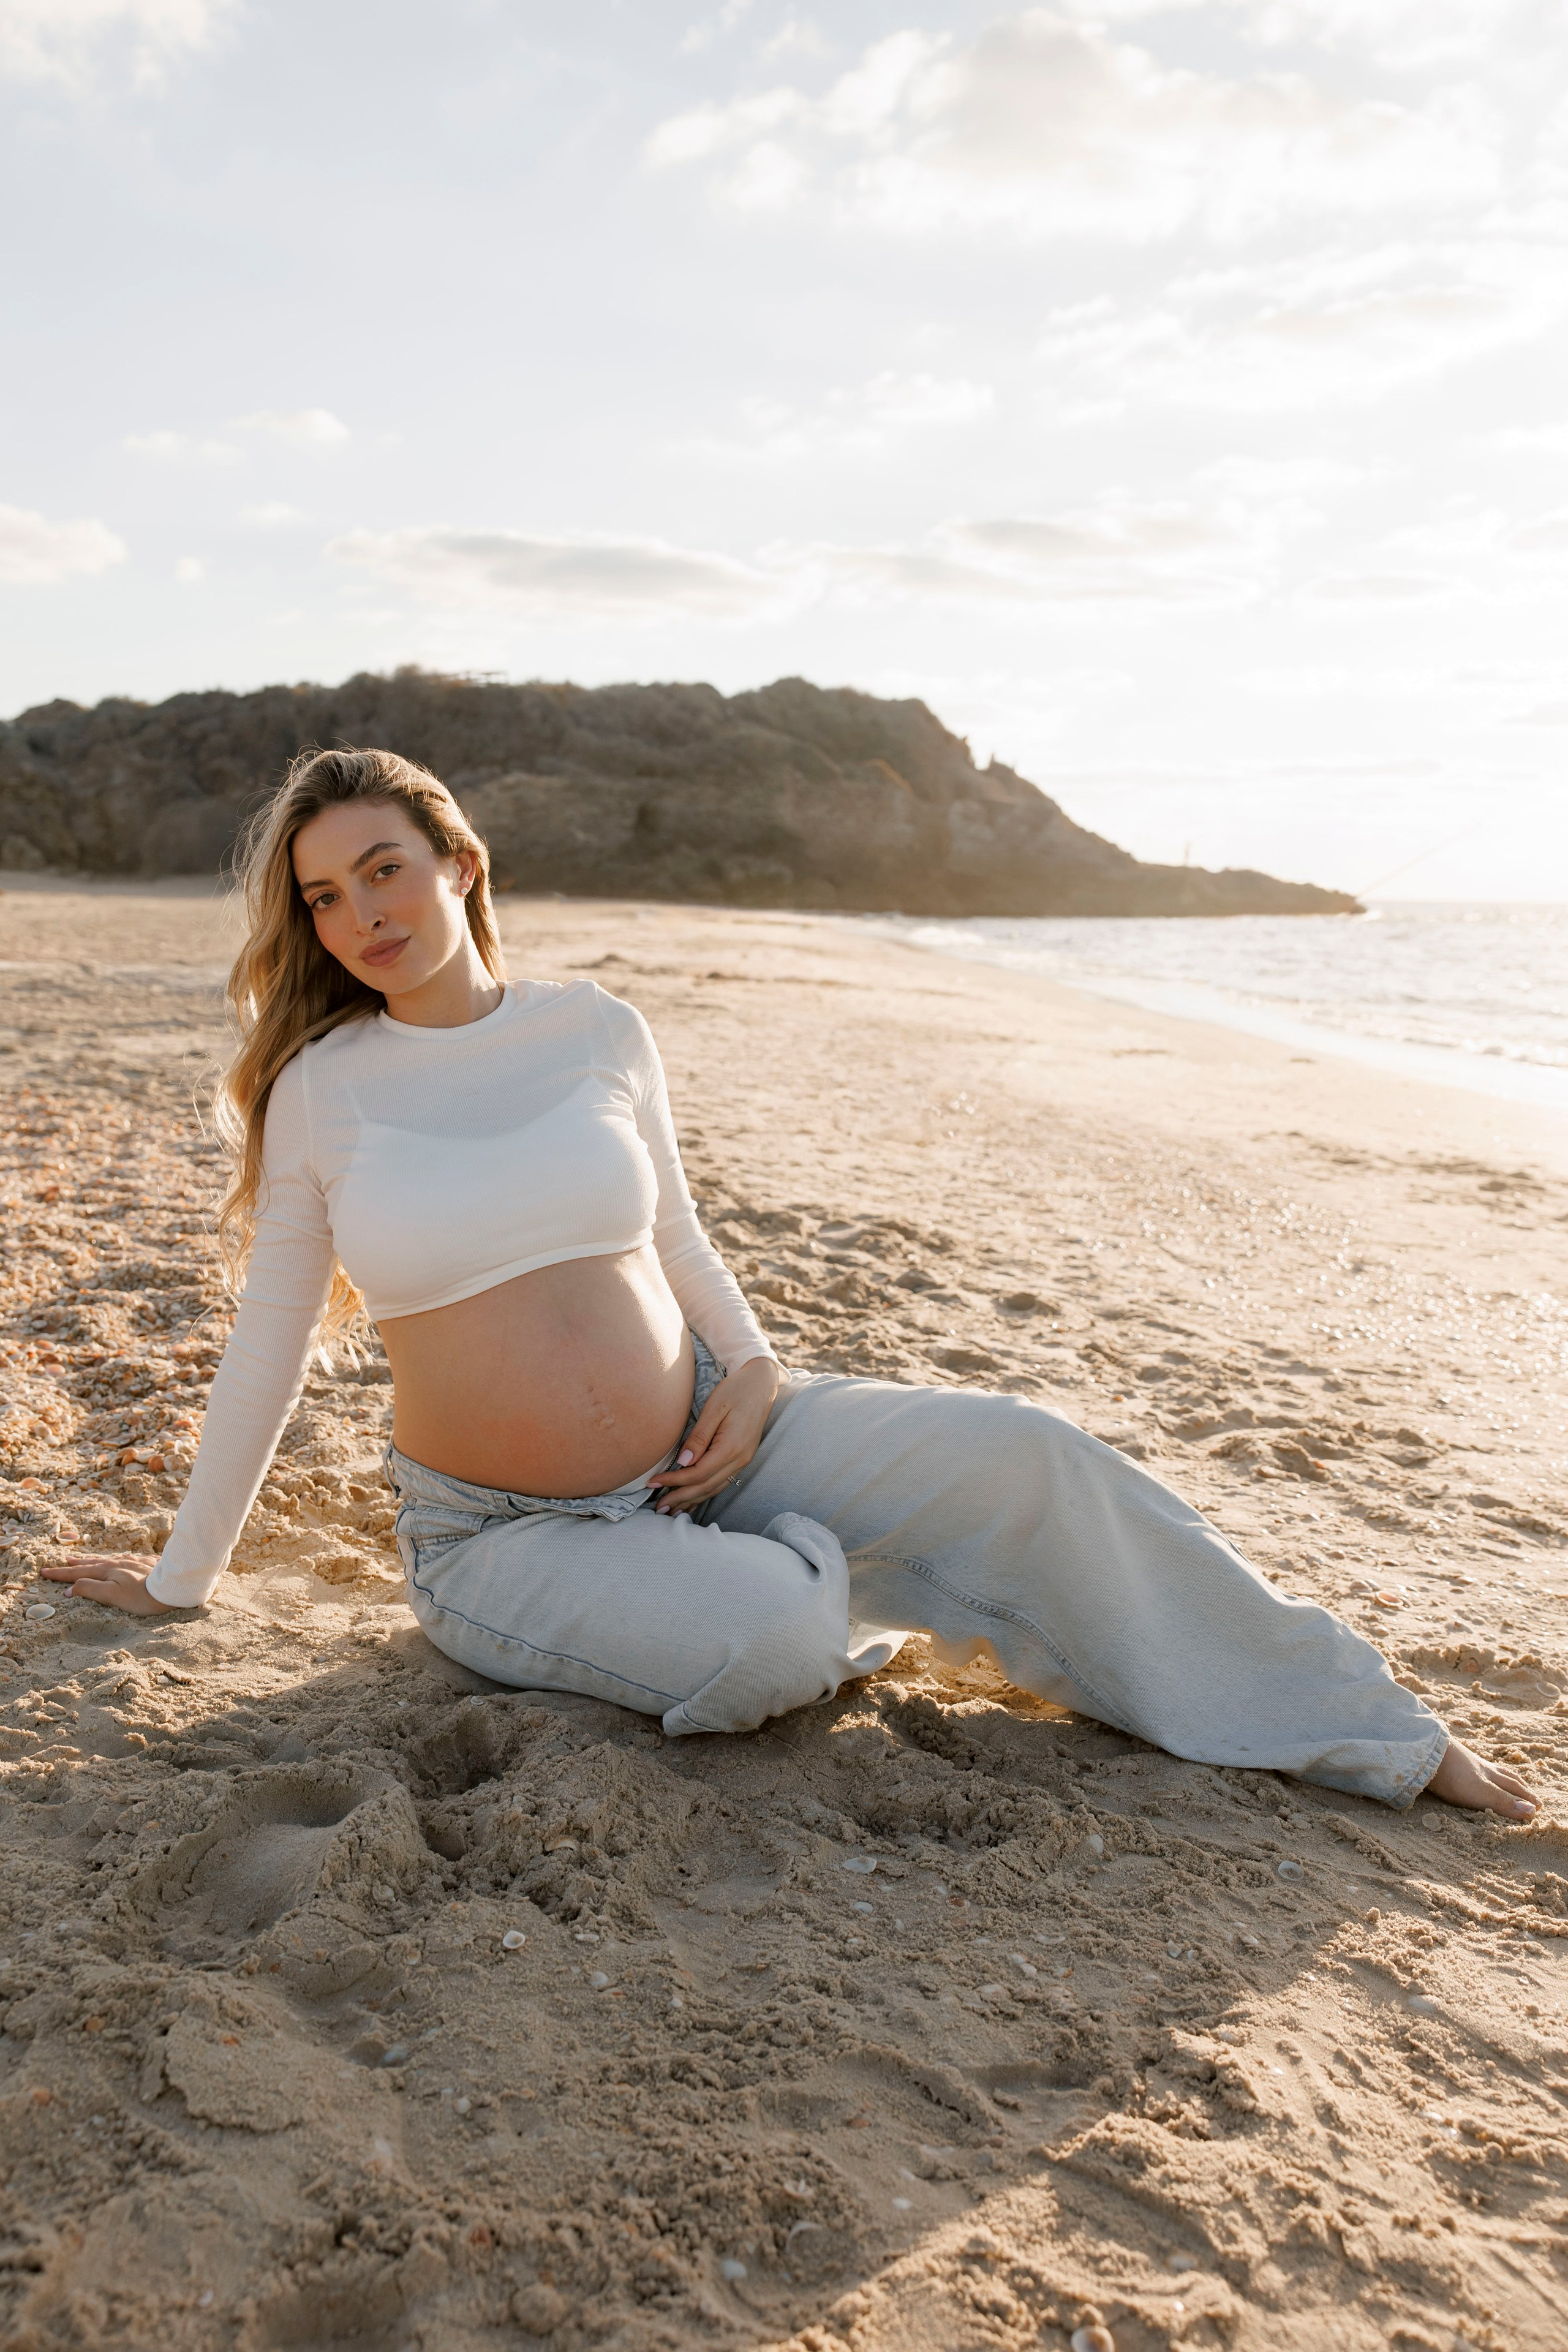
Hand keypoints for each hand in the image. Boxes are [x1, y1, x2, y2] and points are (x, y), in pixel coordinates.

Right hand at [39, 1554, 174, 1615]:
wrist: (175, 1586)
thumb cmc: (143, 1596)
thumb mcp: (112, 1596)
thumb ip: (90, 1590)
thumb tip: (70, 1589)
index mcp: (108, 1571)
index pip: (78, 1573)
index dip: (60, 1574)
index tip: (44, 1572)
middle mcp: (119, 1563)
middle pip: (92, 1564)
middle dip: (75, 1565)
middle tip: (62, 1562)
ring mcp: (134, 1562)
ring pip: (108, 1560)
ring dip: (93, 1561)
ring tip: (84, 1560)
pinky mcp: (147, 1564)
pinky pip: (125, 1560)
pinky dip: (114, 1561)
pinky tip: (119, 1561)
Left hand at [647, 1354, 780, 1514]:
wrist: (762, 1384)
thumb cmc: (736, 1391)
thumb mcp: (714, 1409)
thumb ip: (699, 1437)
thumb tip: (683, 1462)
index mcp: (731, 1447)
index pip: (698, 1473)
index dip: (674, 1481)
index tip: (653, 1483)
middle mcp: (740, 1459)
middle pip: (705, 1487)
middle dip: (680, 1498)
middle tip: (658, 1508)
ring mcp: (743, 1461)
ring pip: (714, 1488)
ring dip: (692, 1501)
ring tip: (672, 1510)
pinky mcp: (742, 1459)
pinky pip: (721, 1482)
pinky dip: (705, 1493)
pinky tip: (693, 1500)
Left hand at [1426, 1735, 1535, 1821]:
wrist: (1423, 1750)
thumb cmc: (1452, 1773)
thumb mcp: (1480, 1791)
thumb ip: (1503, 1802)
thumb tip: (1532, 1812)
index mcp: (1489, 1775)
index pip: (1513, 1787)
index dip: (1527, 1797)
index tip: (1539, 1805)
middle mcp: (1479, 1767)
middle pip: (1504, 1776)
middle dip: (1519, 1787)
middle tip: (1530, 1796)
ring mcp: (1463, 1762)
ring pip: (1488, 1770)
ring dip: (1501, 1778)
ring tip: (1506, 1781)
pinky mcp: (1447, 1761)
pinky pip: (1469, 1767)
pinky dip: (1479, 1772)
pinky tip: (1471, 1771)